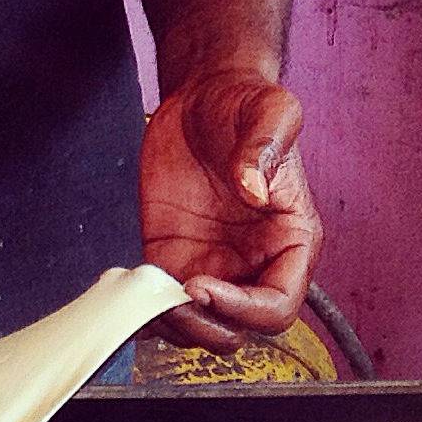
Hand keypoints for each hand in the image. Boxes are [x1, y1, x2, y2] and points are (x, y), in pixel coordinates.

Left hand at [140, 66, 320, 352]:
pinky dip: (149, 313)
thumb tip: (254, 189)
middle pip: (241, 328)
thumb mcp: (268, 111)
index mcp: (290, 238)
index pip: (279, 302)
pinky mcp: (176, 256)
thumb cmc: (244, 104)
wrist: (203, 94)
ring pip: (203, 326)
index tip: (204, 284)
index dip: (244, 308)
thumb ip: (265, 147)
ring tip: (151, 297)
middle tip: (176, 294)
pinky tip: (131, 296)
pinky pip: (166, 304)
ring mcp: (215, 263)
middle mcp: (255, 260)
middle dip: (208, 325)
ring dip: (177, 326)